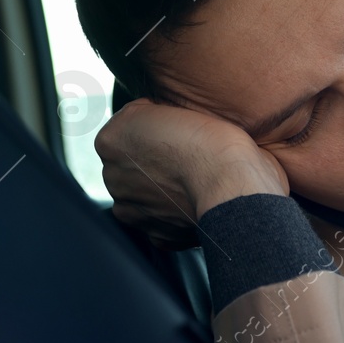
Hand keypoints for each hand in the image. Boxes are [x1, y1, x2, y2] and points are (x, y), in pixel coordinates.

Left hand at [94, 97, 289, 249]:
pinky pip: (164, 224)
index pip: (129, 128)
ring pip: (146, 197)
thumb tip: (149, 121)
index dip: (157, 127)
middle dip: (154, 163)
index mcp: (109, 142)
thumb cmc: (210, 145)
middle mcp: (113, 178)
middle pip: (132, 166)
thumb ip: (145, 114)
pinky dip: (177, 218)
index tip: (179, 131)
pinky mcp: (159, 237)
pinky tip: (195, 205)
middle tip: (188, 159)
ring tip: (195, 183)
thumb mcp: (171, 105)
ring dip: (162, 192)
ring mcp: (134, 212)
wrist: (233, 186)